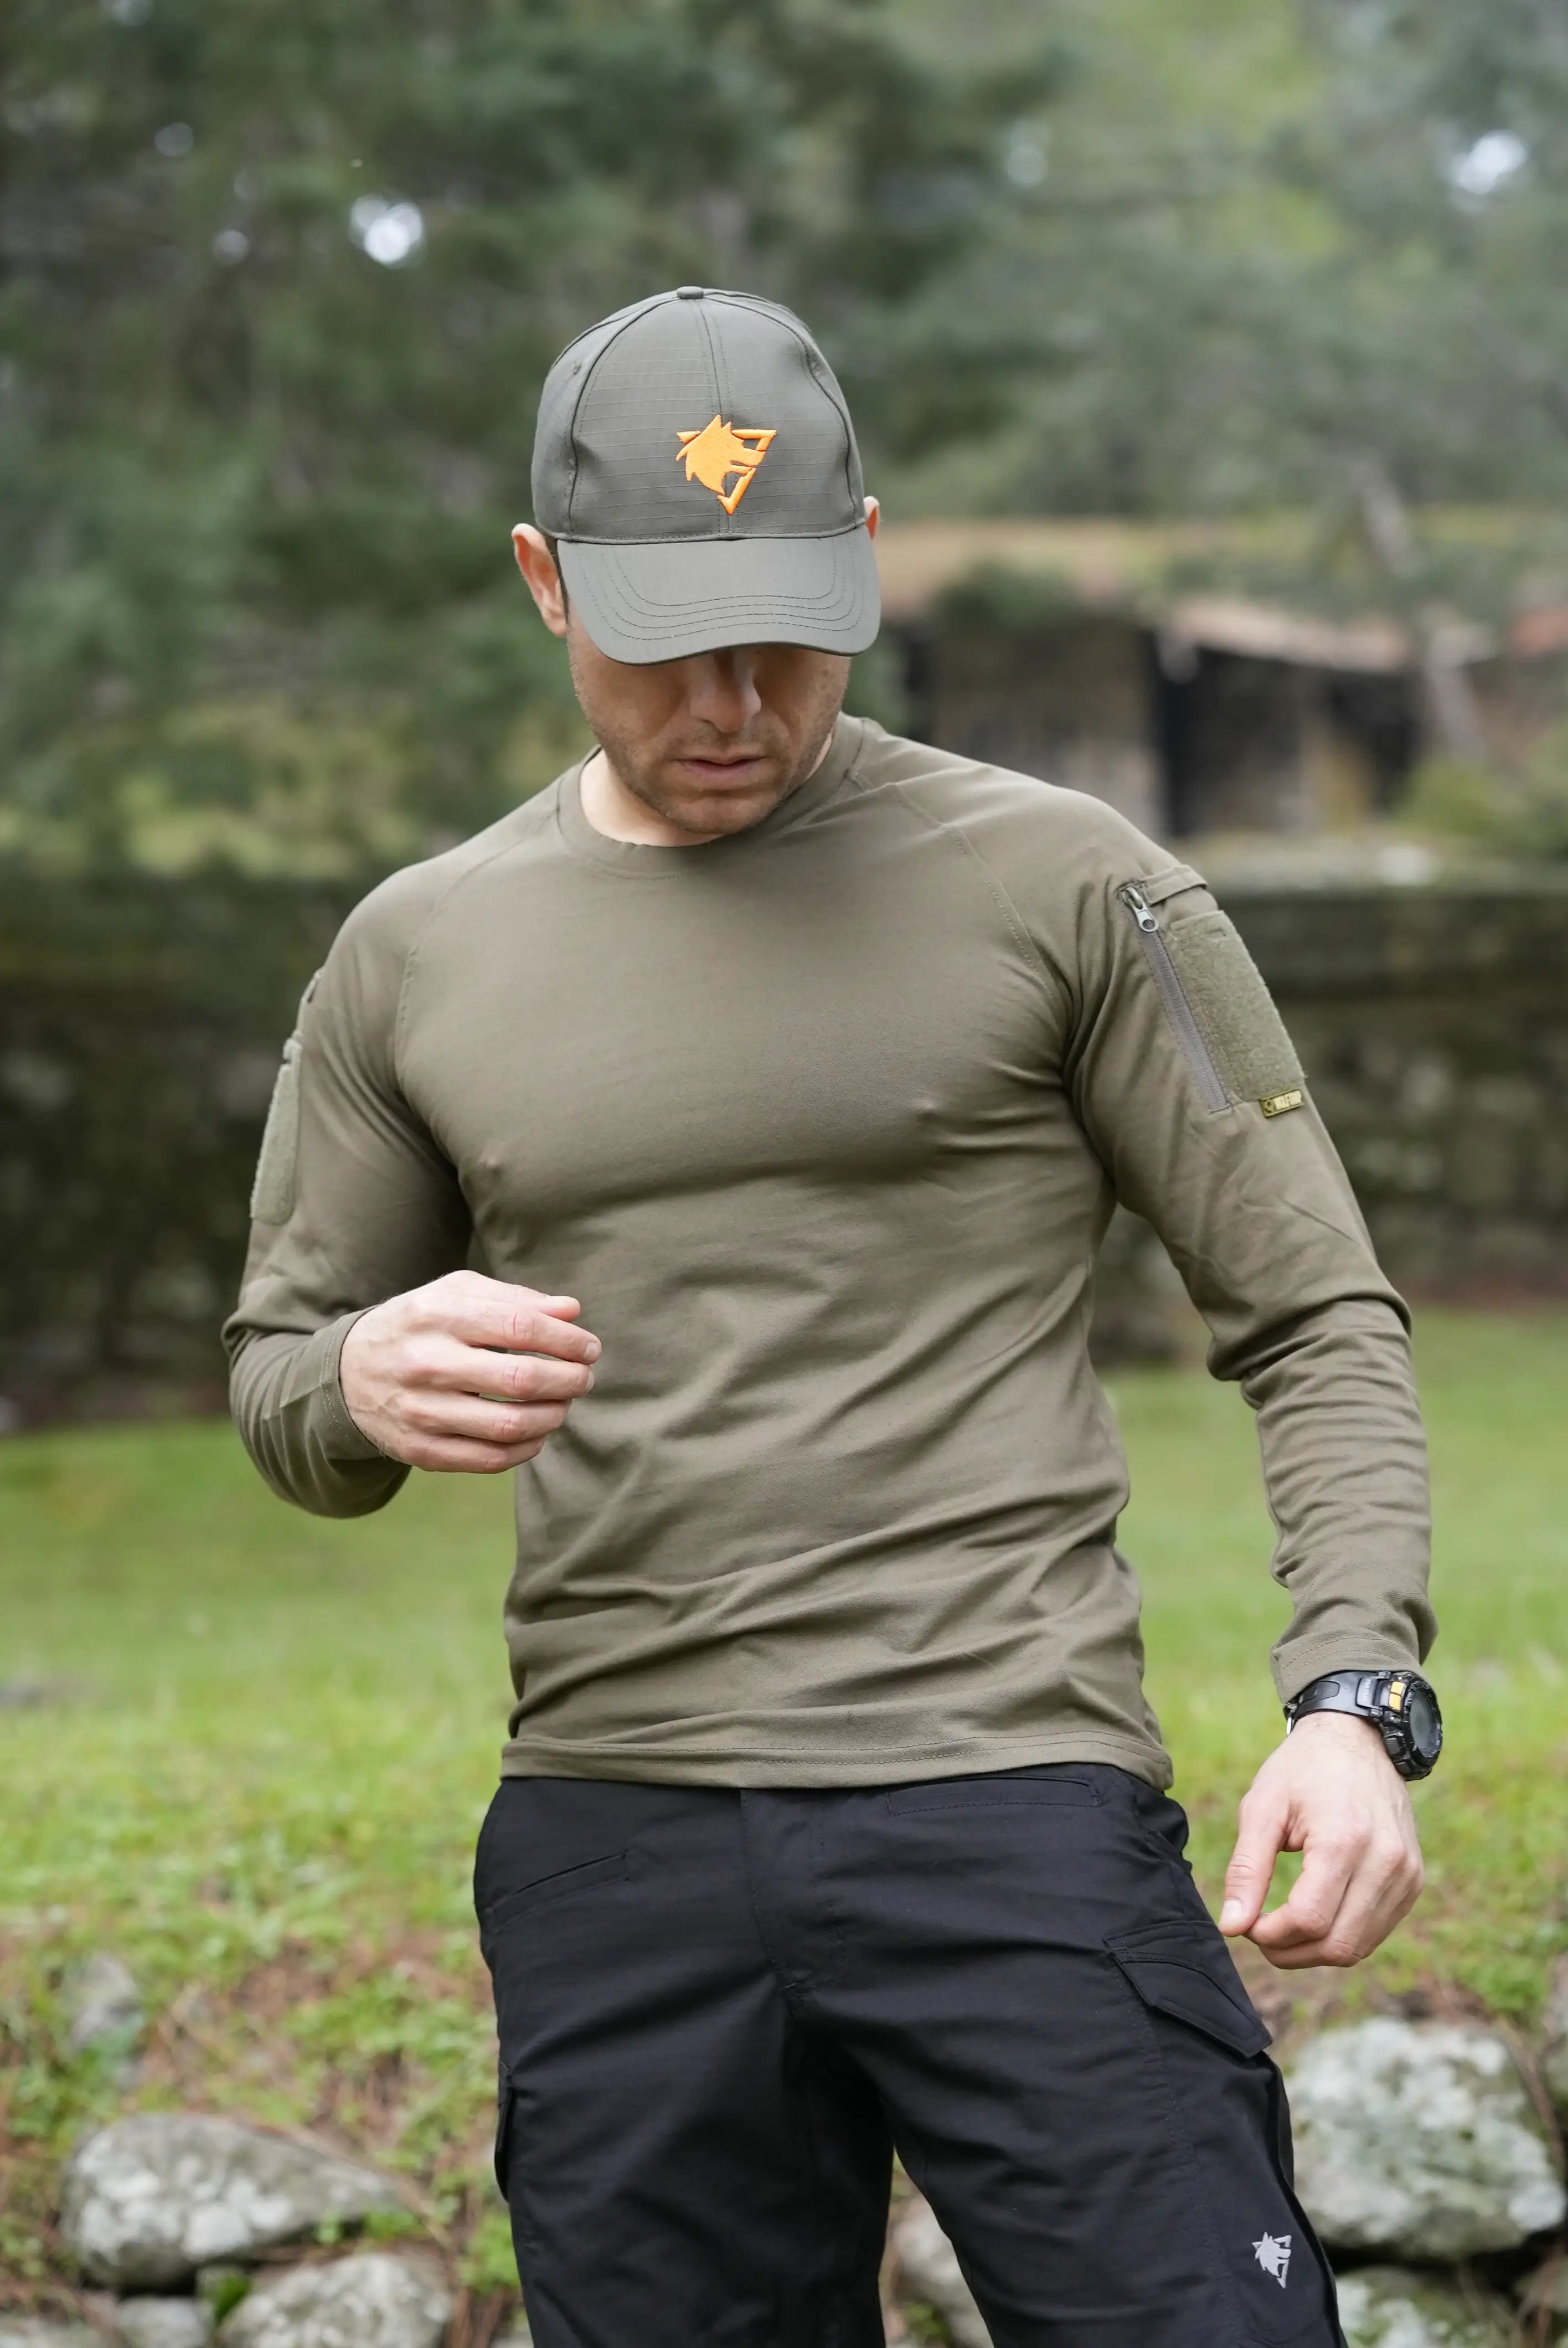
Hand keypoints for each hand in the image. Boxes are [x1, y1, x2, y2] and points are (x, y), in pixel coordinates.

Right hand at [340, 1270, 600, 1474]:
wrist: (347, 1373)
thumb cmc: (419, 1325)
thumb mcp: (455, 1294)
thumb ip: (514, 1298)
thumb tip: (572, 1311)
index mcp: (437, 1315)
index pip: (520, 1326)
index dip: (567, 1340)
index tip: (590, 1347)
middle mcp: (426, 1363)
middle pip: (521, 1379)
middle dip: (569, 1380)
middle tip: (585, 1378)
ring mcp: (420, 1411)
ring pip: (510, 1425)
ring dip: (553, 1416)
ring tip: (564, 1404)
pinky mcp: (419, 1450)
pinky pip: (489, 1459)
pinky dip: (526, 1449)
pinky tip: (537, 1433)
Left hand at [1217, 1712, 1423, 1968]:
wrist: (1357, 1738)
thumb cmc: (1301, 1769)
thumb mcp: (1262, 1807)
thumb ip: (1246, 1869)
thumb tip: (1232, 1928)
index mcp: (1344, 1839)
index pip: (1309, 1919)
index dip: (1271, 1935)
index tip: (1246, 1924)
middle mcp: (1386, 1861)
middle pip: (1338, 1944)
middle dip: (1290, 1952)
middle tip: (1259, 1933)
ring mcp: (1406, 1874)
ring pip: (1359, 1946)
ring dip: (1315, 1950)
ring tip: (1283, 1926)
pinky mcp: (1414, 1881)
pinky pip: (1376, 1931)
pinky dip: (1342, 1935)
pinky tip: (1315, 1915)